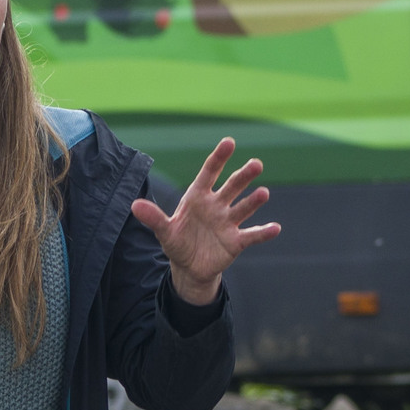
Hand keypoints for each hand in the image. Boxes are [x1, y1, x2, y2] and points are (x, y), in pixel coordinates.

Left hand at [130, 137, 281, 305]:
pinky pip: (252, 235)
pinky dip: (264, 232)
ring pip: (243, 208)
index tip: (229, 142)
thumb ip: (153, 218)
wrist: (189, 267)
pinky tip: (275, 228)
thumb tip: (135, 205)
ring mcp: (228, 222)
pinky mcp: (236, 241)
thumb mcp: (164, 232)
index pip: (209, 173)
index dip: (219, 158)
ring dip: (254, 201)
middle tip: (256, 163)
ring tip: (263, 193)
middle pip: (232, 186)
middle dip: (243, 175)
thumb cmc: (177, 242)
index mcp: (198, 197)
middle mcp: (216, 205)